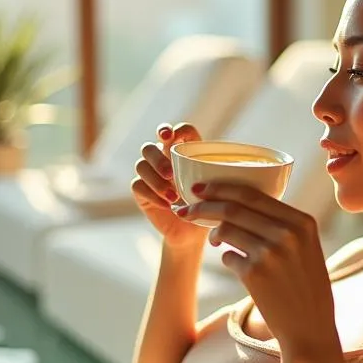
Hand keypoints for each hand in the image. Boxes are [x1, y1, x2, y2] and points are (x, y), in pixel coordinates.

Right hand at [131, 122, 207, 248]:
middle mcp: (162, 159)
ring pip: (141, 165)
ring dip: (156, 180)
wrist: (192, 232)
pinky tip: (167, 205)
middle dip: (158, 158)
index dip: (168, 129)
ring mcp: (149, 175)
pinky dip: (153, 195)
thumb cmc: (206, 205)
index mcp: (181, 153)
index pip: (172, 132)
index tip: (170, 135)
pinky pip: (138, 186)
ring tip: (173, 196)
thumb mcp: (215, 188)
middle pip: (149, 147)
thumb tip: (225, 167)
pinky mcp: (141, 192)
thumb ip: (215, 174)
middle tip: (171, 174)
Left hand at [177, 183, 339, 358]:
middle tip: (186, 208)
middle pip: (233, 207)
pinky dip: (226, 257)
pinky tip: (236, 264)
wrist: (310, 328)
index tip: (202, 188)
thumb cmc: (306, 287)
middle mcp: (287, 233)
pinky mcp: (255, 273)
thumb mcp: (307, 247)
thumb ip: (284, 224)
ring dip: (213, 233)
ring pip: (225, 229)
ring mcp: (270, 253)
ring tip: (214, 239)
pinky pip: (227, 256)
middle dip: (203, 205)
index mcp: (302, 221)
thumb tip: (241, 202)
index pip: (254, 194)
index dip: (222, 188)